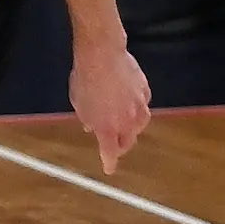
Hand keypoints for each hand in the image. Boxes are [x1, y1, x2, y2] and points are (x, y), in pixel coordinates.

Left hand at [70, 45, 151, 174]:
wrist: (102, 55)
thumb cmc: (85, 80)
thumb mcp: (79, 104)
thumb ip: (87, 119)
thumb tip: (91, 127)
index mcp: (107, 129)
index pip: (110, 153)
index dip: (110, 162)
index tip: (109, 168)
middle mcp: (127, 122)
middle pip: (128, 141)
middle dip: (121, 146)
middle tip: (115, 145)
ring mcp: (139, 106)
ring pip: (139, 124)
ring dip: (132, 128)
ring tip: (125, 126)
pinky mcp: (145, 91)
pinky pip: (143, 105)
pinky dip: (137, 108)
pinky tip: (131, 104)